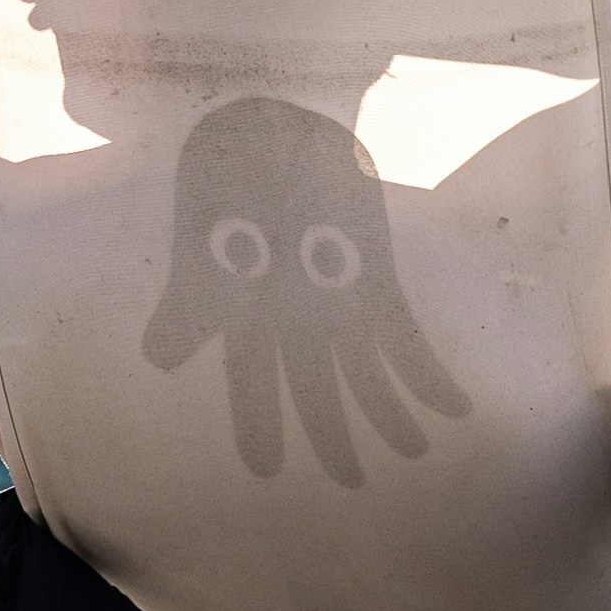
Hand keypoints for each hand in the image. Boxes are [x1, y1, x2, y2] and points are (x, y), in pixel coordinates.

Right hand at [136, 96, 471, 485]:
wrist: (272, 127)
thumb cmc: (224, 178)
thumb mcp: (200, 239)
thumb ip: (189, 303)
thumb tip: (158, 360)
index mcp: (246, 313)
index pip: (251, 381)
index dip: (260, 424)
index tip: (264, 469)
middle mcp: (293, 317)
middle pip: (315, 387)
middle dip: (333, 433)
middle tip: (353, 483)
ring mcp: (336, 300)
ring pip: (364, 371)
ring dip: (388, 411)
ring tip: (415, 450)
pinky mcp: (373, 280)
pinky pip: (403, 336)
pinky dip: (425, 371)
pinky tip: (452, 403)